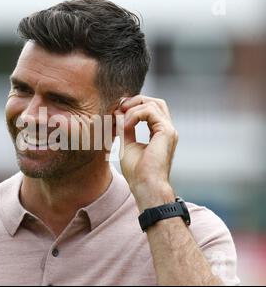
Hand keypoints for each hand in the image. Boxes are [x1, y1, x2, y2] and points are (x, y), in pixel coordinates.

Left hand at [114, 94, 178, 211]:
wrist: (145, 185)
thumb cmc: (137, 171)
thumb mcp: (127, 144)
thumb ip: (125, 128)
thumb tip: (119, 113)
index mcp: (160, 133)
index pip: (151, 109)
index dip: (134, 106)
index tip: (117, 112)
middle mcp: (167, 130)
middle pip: (155, 102)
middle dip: (136, 101)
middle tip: (119, 108)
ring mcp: (169, 130)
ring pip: (154, 103)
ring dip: (133, 108)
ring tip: (121, 119)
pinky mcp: (166, 131)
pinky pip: (150, 111)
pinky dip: (135, 114)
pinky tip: (126, 126)